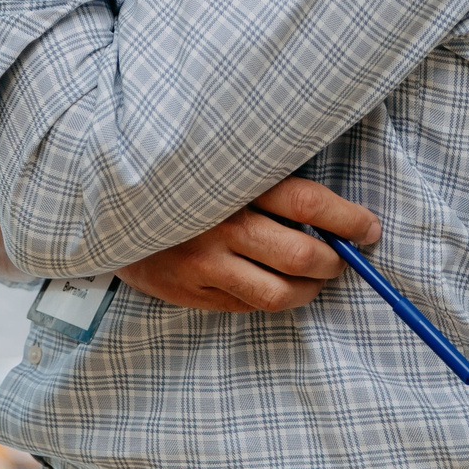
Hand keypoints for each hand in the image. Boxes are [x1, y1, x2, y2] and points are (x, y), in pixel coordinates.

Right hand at [117, 177, 381, 312]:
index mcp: (229, 183)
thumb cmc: (175, 178)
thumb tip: (329, 205)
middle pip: (300, 254)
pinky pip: (248, 306)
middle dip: (334, 261)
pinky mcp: (188, 293)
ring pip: (279, 293)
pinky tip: (277, 284)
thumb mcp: (215, 162)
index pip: (306, 203)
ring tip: (315, 278)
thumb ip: (262, 176)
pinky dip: (273, 298)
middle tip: (343, 257)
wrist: (99, 203)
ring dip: (310, 289)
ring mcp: (201, 264)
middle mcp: (217, 225)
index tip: (369, 228)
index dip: (347, 220)